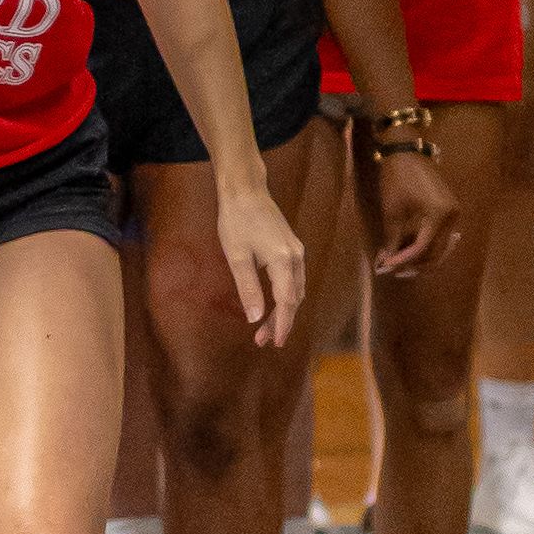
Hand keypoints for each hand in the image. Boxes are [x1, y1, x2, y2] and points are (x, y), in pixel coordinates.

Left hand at [214, 178, 306, 348]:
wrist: (245, 189)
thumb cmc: (236, 221)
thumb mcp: (237, 257)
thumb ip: (248, 289)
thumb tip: (255, 319)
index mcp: (284, 260)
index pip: (287, 302)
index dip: (282, 325)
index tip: (275, 343)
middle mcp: (296, 257)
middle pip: (294, 298)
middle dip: (281, 321)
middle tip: (263, 340)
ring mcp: (296, 251)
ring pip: (296, 289)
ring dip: (283, 310)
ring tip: (265, 328)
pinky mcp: (291, 246)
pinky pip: (293, 278)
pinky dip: (285, 295)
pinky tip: (272, 303)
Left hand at [369, 146, 458, 276]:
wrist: (406, 152)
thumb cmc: (397, 179)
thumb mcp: (392, 211)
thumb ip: (392, 239)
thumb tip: (386, 263)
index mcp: (439, 215)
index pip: (423, 248)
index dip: (404, 260)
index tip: (387, 268)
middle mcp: (452, 217)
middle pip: (436, 252)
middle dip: (415, 264)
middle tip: (395, 271)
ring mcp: (453, 213)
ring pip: (440, 246)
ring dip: (421, 257)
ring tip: (401, 263)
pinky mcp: (449, 210)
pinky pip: (440, 235)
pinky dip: (426, 244)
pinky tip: (410, 249)